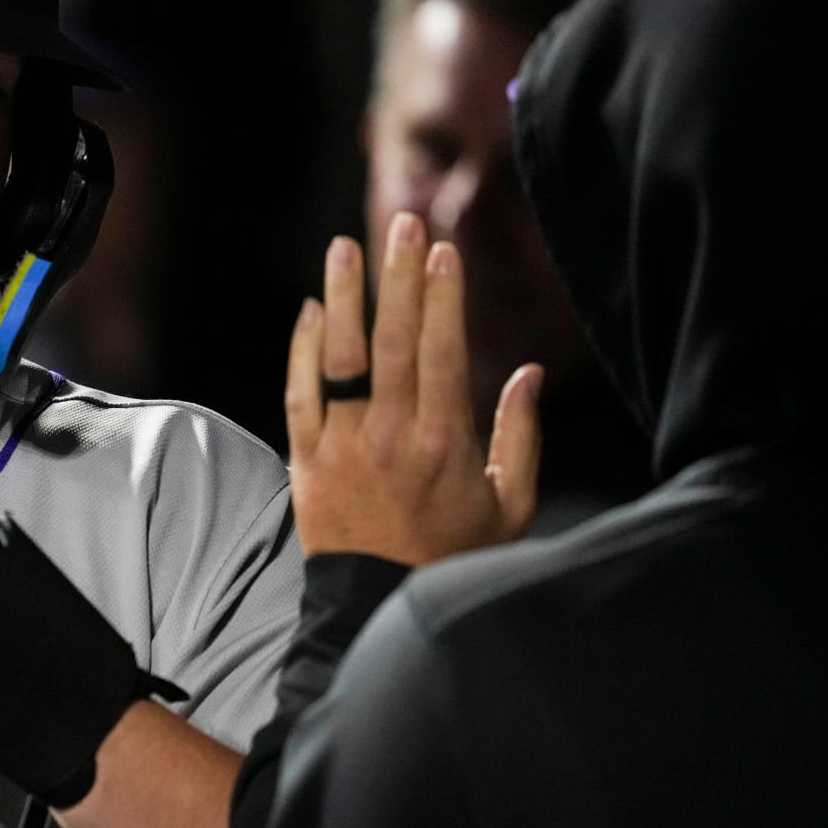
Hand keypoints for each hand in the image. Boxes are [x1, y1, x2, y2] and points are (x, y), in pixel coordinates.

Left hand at [284, 212, 542, 562]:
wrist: (378, 602)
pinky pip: (300, 393)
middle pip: (393, 339)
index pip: (440, 350)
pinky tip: (312, 310)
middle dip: (398, 276)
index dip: (441, 296)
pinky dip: (303, 350)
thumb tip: (528, 373)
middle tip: (403, 224)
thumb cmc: (452, 554)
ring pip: (341, 357)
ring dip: (345, 297)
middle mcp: (392, 434)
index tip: (443, 252)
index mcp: (445, 440)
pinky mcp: (306, 458)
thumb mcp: (510, 505)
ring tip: (345, 248)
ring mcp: (343, 444)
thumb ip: (521, 437)